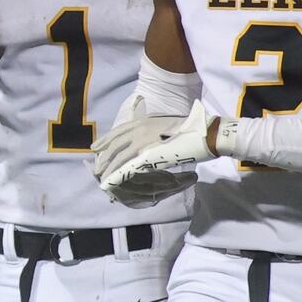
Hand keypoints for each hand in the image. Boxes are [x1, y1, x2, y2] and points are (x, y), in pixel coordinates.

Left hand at [100, 100, 215, 203]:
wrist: (206, 133)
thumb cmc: (190, 130)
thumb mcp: (165, 126)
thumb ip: (151, 133)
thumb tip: (143, 144)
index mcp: (144, 121)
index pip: (119, 131)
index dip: (106, 140)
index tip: (96, 148)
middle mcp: (141, 128)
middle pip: (116, 144)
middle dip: (104, 157)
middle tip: (96, 168)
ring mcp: (145, 140)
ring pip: (120, 156)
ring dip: (109, 168)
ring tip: (102, 177)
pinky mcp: (151, 154)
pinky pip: (130, 165)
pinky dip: (119, 173)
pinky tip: (113, 180)